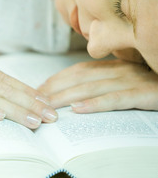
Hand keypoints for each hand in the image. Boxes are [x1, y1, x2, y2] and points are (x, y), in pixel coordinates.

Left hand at [38, 59, 157, 112]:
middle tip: (33, 102)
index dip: (56, 79)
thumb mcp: (129, 83)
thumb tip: (78, 97)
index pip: (78, 71)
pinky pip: (117, 99)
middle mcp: (122, 70)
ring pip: (92, 88)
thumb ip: (107, 84)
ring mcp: (134, 80)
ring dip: (66, 97)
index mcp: (116, 67)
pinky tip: (79, 110)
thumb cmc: (155, 86)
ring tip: (47, 107)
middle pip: (79, 79)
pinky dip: (97, 104)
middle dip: (54, 90)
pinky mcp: (146, 94)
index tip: (38, 90)